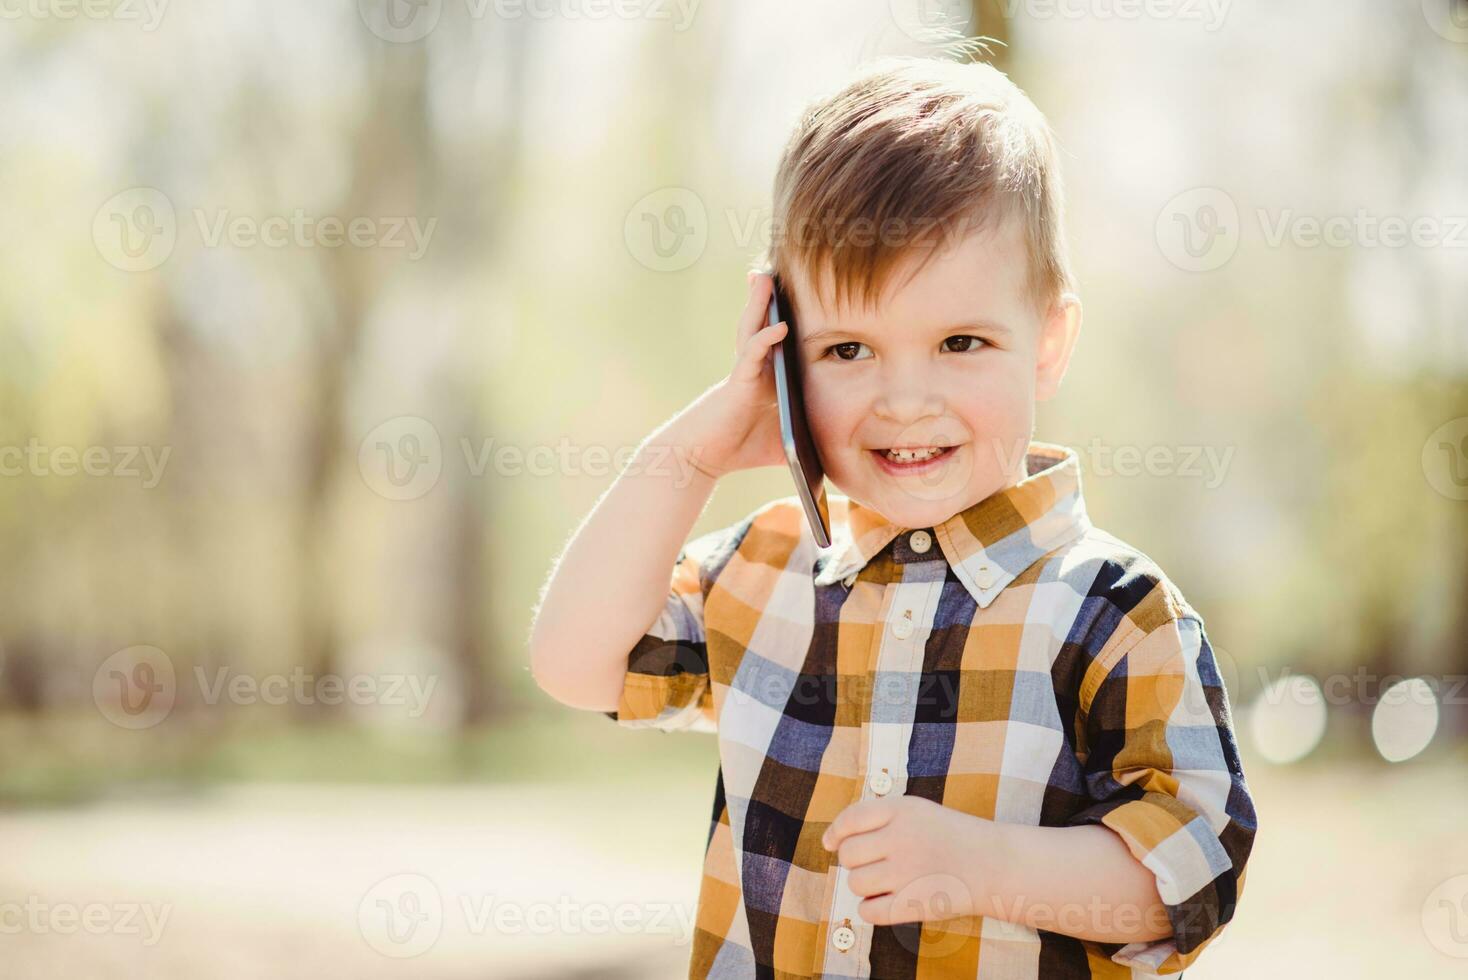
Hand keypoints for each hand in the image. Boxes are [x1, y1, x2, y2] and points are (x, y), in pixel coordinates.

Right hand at [658, 271, 790, 480]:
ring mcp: (744, 373)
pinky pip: (752, 355)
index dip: (782, 315)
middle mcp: (753, 369)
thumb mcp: (784, 444)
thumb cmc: (740, 449)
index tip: (797, 292)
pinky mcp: (737, 384)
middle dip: (766, 297)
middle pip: (760, 324)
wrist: (701, 458)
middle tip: (774, 268)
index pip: (776, 339)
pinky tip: (780, 326)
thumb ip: (807, 442)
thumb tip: (837, 453)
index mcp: (764, 377)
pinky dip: (765, 339)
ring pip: (752, 329)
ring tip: (765, 276)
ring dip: (758, 303)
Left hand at [821, 795, 1000, 926]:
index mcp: (902, 810)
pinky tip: (885, 902)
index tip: (831, 843)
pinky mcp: (915, 903)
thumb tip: (829, 840)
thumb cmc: (949, 836)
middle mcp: (903, 838)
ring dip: (863, 886)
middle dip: (854, 862)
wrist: (994, 863)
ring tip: (885, 882)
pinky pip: (869, 912)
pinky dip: (870, 910)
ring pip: (855, 883)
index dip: (835, 832)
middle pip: (848, 855)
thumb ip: (876, 818)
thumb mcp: (917, 810)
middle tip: (874, 864)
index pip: (850, 819)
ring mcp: (908, 871)